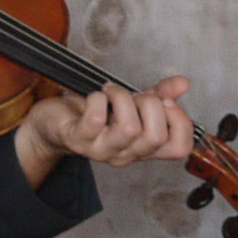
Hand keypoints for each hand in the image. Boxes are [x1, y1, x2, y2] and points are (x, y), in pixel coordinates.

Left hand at [15, 76, 197, 183]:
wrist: (54, 124)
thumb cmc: (95, 115)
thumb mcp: (132, 104)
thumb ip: (160, 94)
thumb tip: (183, 83)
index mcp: (143, 148)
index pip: (180, 148)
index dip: (181, 122)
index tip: (167, 101)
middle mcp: (126, 154)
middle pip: (156, 137)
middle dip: (151, 104)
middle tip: (135, 95)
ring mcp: (101, 150)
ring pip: (129, 128)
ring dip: (123, 98)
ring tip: (112, 91)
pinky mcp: (77, 139)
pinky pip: (96, 118)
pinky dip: (99, 99)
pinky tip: (96, 96)